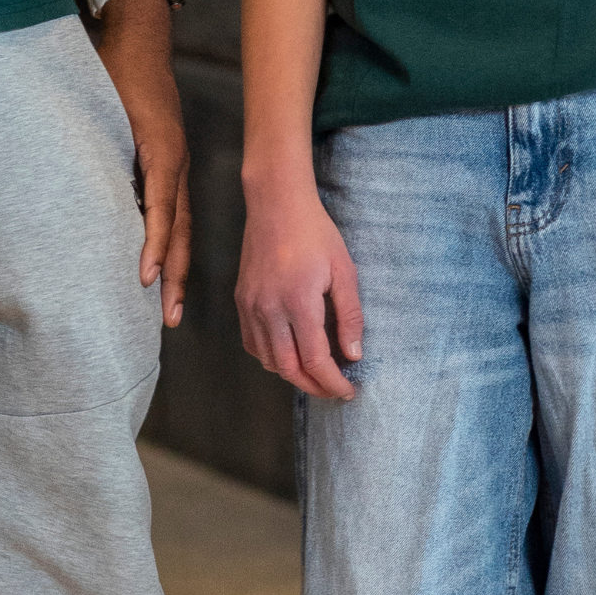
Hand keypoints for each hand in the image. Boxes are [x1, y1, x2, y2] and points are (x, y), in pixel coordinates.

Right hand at [96, 0, 192, 327]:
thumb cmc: (124, 79)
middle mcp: (175, 167)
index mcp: (169, 165)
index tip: (169, 298)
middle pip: (182, 235)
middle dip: (177, 278)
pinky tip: (149, 265)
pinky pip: (157, 201)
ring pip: (174, 225)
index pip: (177, 224)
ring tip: (161, 303)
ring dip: (170, 268)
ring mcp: (169, 158)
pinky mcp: (157, 149)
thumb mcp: (123, 126)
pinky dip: (155, 236)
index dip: (175, 261)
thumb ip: (119, 155)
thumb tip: (102, 185)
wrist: (133, 38)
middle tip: (171, 319)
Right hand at [236, 183, 361, 399]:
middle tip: (334, 389)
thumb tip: (353, 355)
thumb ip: (350, 316)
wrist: (276, 203)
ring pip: (268, 360)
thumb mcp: (343, 270)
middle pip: (289, 369)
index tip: (349, 390)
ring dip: (292, 375)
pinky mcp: (241, 300)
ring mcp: (251, 306)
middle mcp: (270, 309)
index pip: (315, 360)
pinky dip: (270, 358)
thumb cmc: (315, 233)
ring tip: (314, 374)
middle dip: (314, 386)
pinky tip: (288, 352)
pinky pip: (252, 343)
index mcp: (299, 302)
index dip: (333, 383)